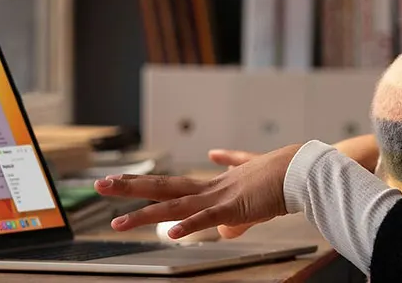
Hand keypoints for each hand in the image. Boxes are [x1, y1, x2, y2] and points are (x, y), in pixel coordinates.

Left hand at [94, 144, 301, 239]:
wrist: (300, 169)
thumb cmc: (280, 180)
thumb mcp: (252, 200)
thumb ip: (234, 214)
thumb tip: (224, 230)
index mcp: (211, 185)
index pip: (170, 184)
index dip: (144, 184)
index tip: (120, 180)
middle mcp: (209, 188)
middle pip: (161, 186)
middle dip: (130, 187)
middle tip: (100, 184)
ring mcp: (219, 196)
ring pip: (174, 206)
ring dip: (144, 215)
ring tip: (118, 223)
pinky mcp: (234, 207)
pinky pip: (206, 218)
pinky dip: (188, 226)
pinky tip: (170, 233)